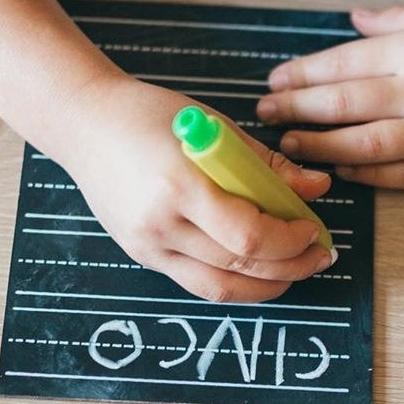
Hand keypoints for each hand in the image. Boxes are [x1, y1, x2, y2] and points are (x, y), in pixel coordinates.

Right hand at [56, 75, 334, 301]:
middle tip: (320, 255)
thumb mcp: (214, 127)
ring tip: (295, 270)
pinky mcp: (143, 256)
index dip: (290, 241)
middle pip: (240, 265)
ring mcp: (148, 246)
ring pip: (220, 287)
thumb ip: (266, 165)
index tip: (314, 228)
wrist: (82, 124)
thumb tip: (317, 188)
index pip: (249, 235)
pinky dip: (235, 281)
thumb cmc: (149, 115)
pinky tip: (258, 270)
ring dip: (267, 286)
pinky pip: (198, 283)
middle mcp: (160, 225)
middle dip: (290, 266)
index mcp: (179, 185)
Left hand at [256, 0, 403, 187]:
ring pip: (363, 145)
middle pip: (342, 105)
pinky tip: (342, 171)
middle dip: (296, 111)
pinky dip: (366, 175)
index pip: (342, 64)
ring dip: (320, 148)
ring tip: (290, 147)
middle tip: (265, 117)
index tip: (274, 84)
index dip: (301, 77)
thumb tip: (354, 24)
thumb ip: (398, 20)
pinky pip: (400, 176)